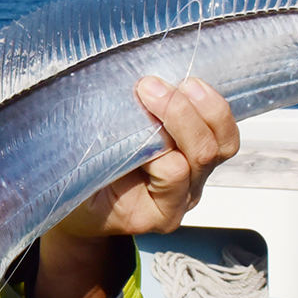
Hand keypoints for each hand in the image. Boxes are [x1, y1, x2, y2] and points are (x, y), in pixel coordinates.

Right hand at [33, 76, 238, 297]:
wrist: (86, 213)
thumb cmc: (78, 198)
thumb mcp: (74, 187)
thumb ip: (90, 165)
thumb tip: (90, 121)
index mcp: (154, 212)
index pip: (171, 172)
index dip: (155, 144)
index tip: (127, 118)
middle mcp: (182, 198)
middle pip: (203, 154)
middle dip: (180, 114)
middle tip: (148, 87)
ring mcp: (196, 179)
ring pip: (222, 144)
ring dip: (205, 109)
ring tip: (182, 84)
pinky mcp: (199, 158)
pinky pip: (223, 136)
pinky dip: (212, 109)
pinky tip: (192, 88)